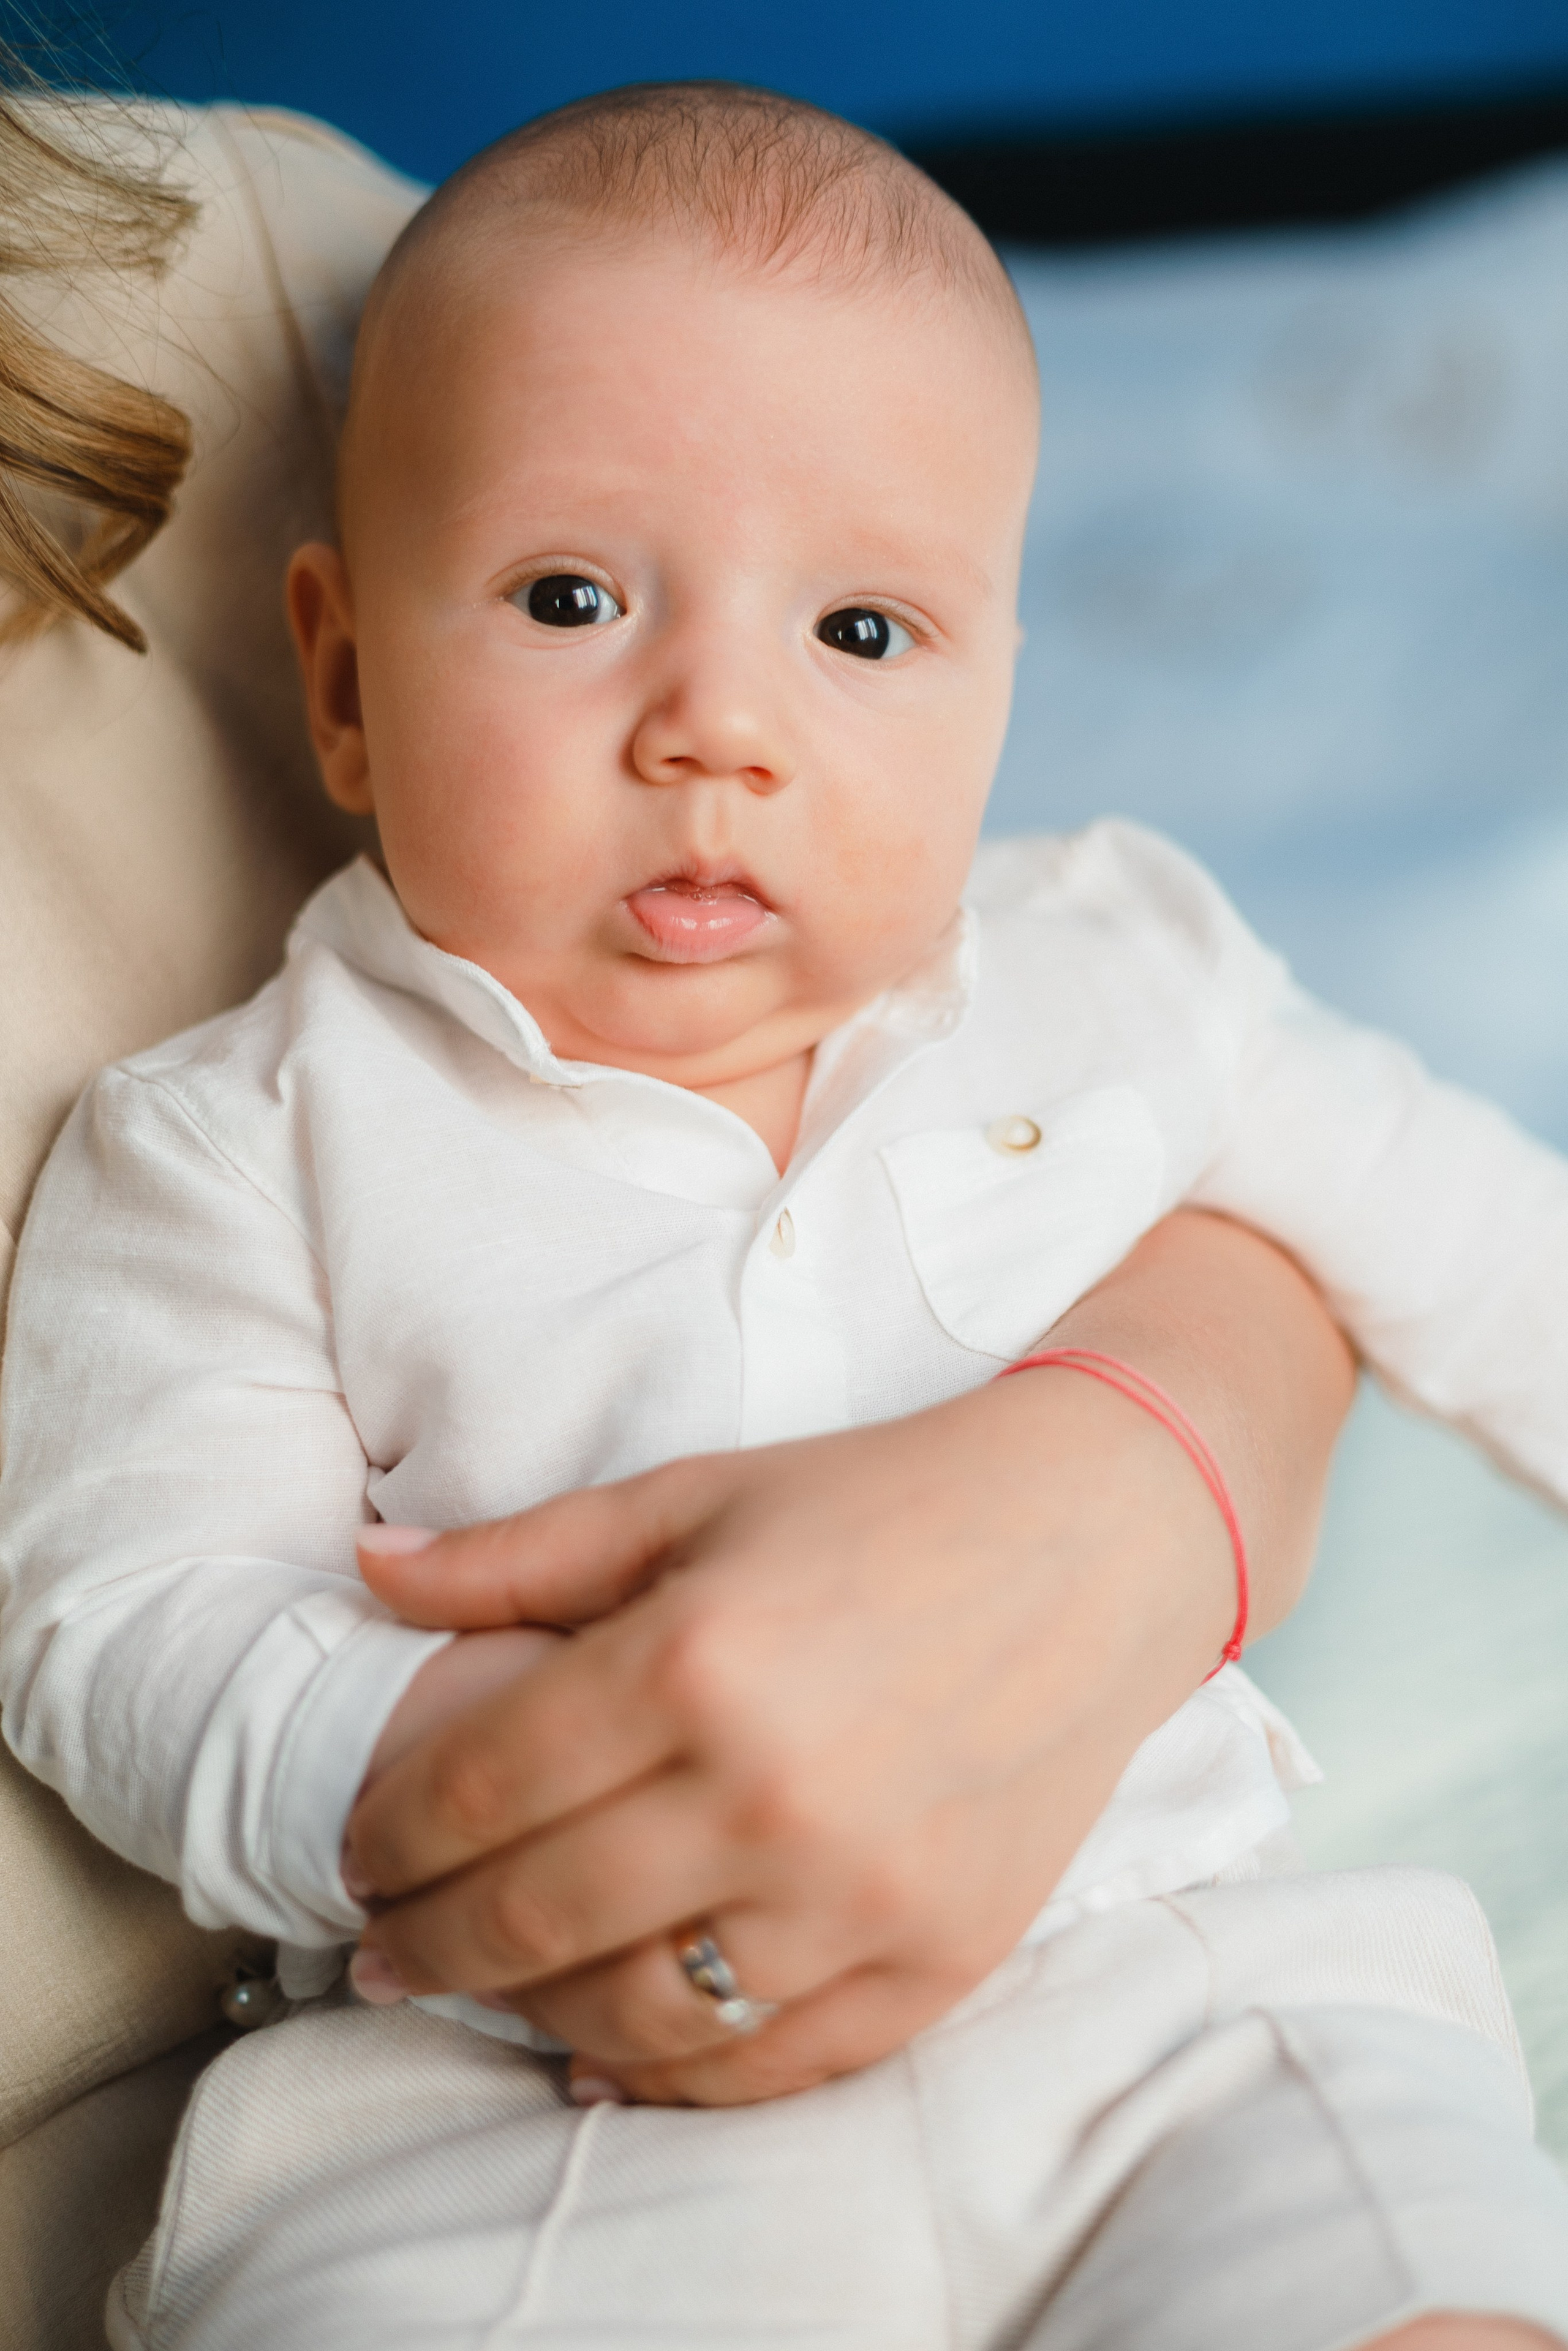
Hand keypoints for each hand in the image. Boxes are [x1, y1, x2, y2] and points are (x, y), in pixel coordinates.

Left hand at [345, 1212, 1350, 2105]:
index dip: (389, 1835)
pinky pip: (771, 2064)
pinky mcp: (937, 1957)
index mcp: (691, 1662)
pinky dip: (671, 2079)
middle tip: (382, 1947)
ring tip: (490, 1991)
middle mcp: (768, 1794)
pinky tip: (611, 2061)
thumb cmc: (880, 1504)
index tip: (358, 1853)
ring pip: (638, 2016)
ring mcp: (858, 1893)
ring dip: (533, 2017)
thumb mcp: (691, 1497)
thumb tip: (369, 1567)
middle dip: (428, 1942)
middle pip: (533, 1916)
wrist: (1095, 1543)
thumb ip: (520, 1554)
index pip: (477, 1791)